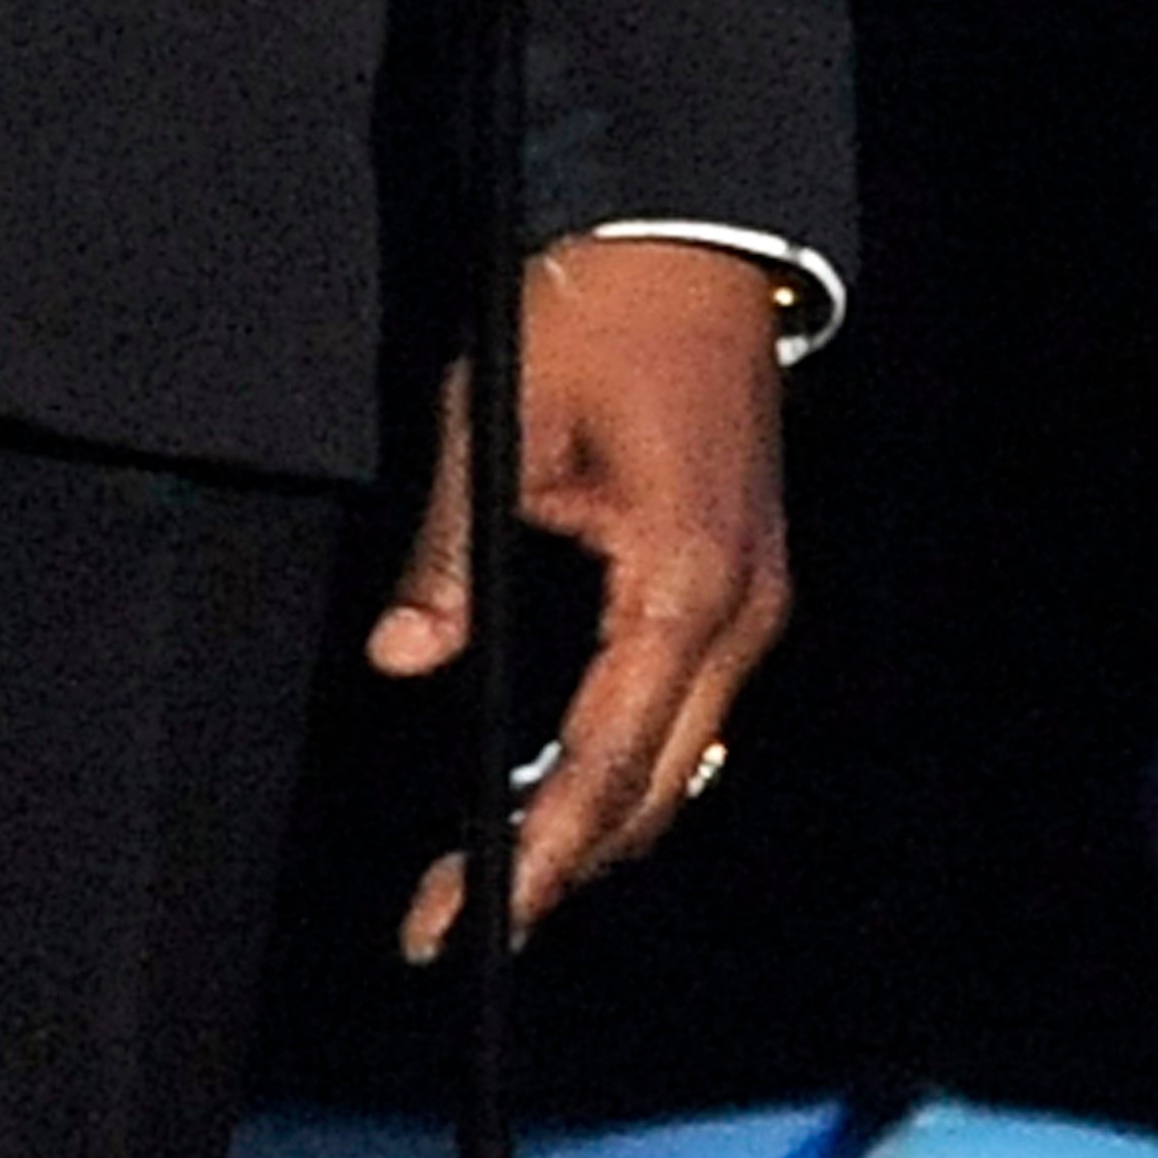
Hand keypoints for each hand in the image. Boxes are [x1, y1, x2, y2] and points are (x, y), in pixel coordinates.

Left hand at [364, 236, 790, 960]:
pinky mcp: (745, 580)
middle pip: (651, 791)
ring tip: (494, 867)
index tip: (458, 922)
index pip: (601, 766)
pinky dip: (626, 761)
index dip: (530, 857)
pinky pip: (688, 708)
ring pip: (679, 761)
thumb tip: (402, 658)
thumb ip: (452, 548)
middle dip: (555, 864)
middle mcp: (739, 613)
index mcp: (683, 582)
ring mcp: (755, 601)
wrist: (691, 236)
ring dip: (593, 820)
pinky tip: (563, 781)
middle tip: (452, 916)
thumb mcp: (499, 416)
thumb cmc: (591, 312)